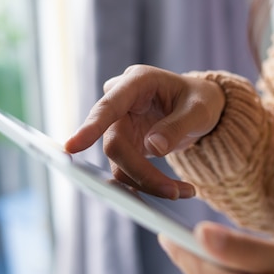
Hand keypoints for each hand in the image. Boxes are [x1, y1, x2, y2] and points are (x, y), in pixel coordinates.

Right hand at [64, 65, 224, 198]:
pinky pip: (128, 170)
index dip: (91, 127)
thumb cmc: (201, 99)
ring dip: (149, 183)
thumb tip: (153, 148)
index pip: (109, 106)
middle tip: (174, 192)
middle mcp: (122, 102)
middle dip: (141, 173)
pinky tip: (176, 189)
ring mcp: (120, 124)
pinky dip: (150, 184)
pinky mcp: (126, 144)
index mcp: (138, 82)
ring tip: (184, 191)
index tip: (72, 147)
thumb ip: (177, 125)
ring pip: (120, 163)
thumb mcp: (199, 109)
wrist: (202, 106)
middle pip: (115, 144)